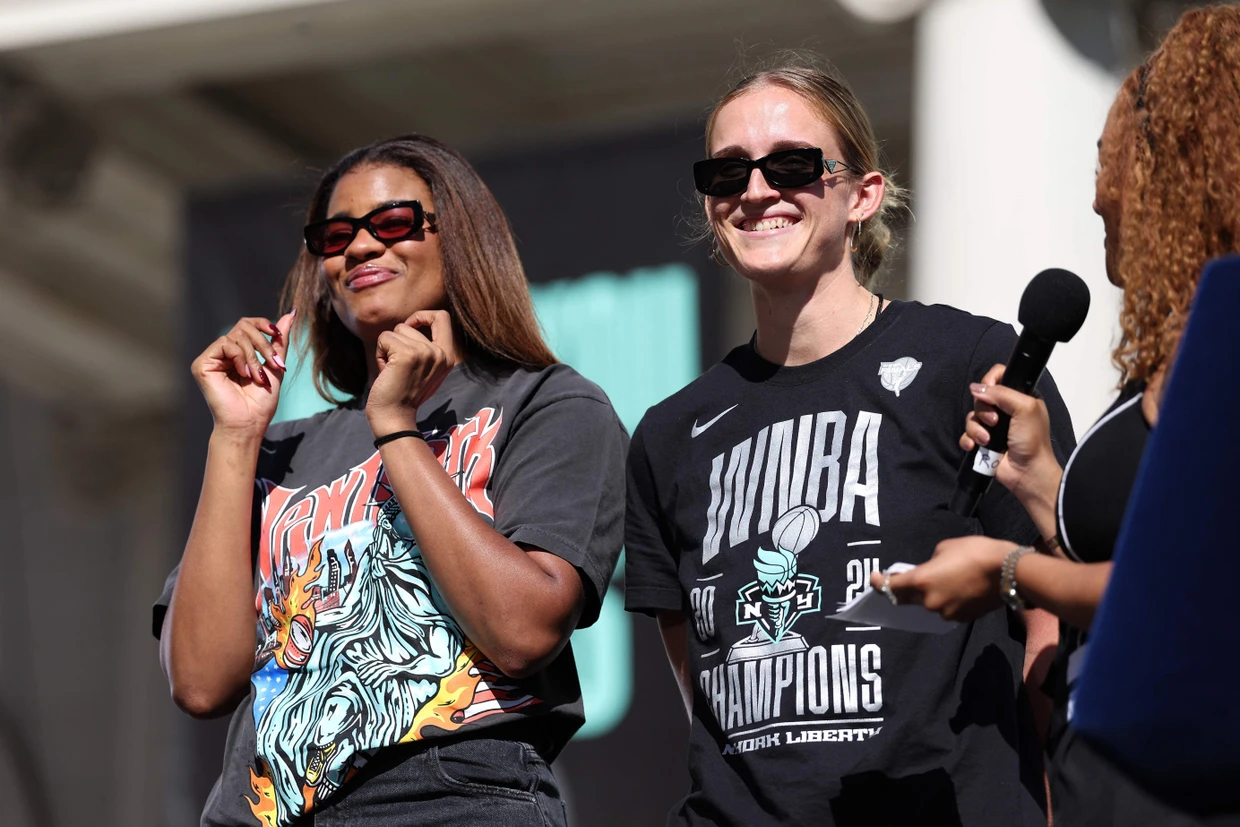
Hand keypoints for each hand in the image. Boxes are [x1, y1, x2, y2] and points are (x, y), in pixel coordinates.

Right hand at [191, 312, 292, 437]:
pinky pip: (224, 344)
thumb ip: (280, 341)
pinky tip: (244, 374)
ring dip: (254, 356)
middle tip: (273, 364)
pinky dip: (240, 357)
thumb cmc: (261, 401)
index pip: (248, 324)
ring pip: (236, 335)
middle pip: (243, 326)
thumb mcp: (275, 366)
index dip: (263, 324)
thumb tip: (291, 314)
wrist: (249, 423)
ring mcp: (212, 358)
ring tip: (258, 377)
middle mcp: (223, 353)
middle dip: (263, 343)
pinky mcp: (202, 364)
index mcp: (238, 353)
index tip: (277, 334)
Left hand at [366, 310, 456, 434]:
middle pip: (410, 325)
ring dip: (387, 348)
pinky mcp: (407, 355)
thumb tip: (411, 323)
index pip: (442, 316)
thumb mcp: (425, 369)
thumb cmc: (404, 394)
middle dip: (397, 340)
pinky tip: (386, 372)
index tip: (411, 328)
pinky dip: (379, 353)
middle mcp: (440, 353)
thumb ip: (425, 347)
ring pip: (396, 331)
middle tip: (397, 364)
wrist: (394, 418)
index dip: (423, 316)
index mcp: (448, 356)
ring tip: (393, 371)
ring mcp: (425, 353)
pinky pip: (384, 338)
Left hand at [869, 535, 1012, 621]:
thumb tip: (928, 572)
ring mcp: (946, 613)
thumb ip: (929, 563)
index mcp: (921, 581)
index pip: (889, 587)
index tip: (873, 577)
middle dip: (901, 589)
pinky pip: (945, 609)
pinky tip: (957, 587)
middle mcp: (929, 601)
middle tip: (902, 578)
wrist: (1009, 571)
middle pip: (905, 599)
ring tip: (942, 578)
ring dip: (928, 594)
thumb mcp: (944, 548)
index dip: (877, 582)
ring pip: (928, 604)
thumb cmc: (976, 552)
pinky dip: (945, 599)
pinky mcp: (961, 618)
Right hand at [962, 364, 1061, 505]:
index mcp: (1019, 397)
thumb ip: (1001, 393)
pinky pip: (966, 434)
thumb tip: (975, 388)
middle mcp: (1005, 409)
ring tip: (986, 440)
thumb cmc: (1032, 439)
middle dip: (983, 410)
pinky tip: (974, 446)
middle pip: (981, 397)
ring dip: (976, 428)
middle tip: (994, 422)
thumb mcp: (1025, 408)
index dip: (990, 381)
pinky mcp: (982, 441)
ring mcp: (993, 426)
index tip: (989, 390)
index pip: (999, 377)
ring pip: (971, 417)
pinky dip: (967, 440)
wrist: (1027, 472)